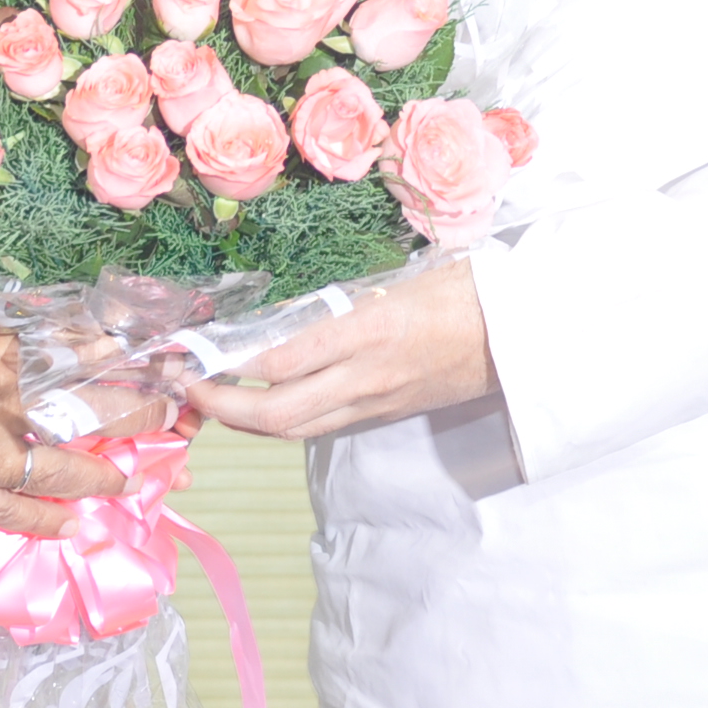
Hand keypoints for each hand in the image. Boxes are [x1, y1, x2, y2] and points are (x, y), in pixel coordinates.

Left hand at [180, 260, 494, 441]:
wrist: (523, 335)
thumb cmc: (466, 289)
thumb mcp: (400, 277)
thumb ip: (341, 298)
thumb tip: (281, 312)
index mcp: (369, 330)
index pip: (281, 360)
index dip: (226, 362)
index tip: (191, 347)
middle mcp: (366, 376)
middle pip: (276, 413)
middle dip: (219, 405)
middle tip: (184, 383)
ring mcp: (375, 402)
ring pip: (294, 429)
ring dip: (243, 419)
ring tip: (208, 395)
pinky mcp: (383, 414)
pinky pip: (319, 426)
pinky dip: (279, 418)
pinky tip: (257, 400)